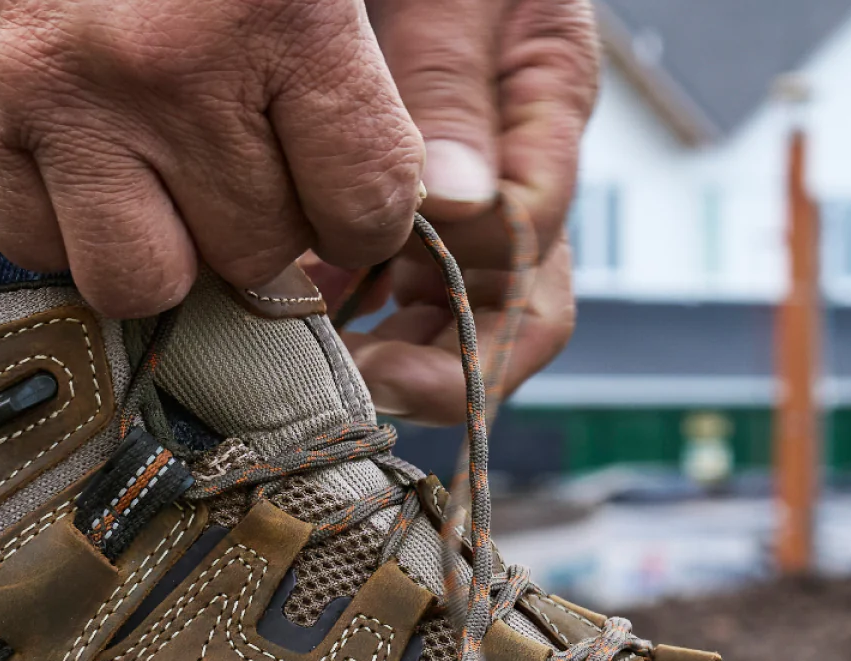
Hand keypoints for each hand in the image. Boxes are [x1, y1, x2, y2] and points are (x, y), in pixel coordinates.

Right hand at [0, 0, 424, 317]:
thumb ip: (347, 63)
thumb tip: (402, 194)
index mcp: (278, 8)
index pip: (362, 202)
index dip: (365, 216)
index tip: (346, 198)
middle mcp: (166, 66)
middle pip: (254, 253)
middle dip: (261, 221)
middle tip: (244, 159)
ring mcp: (58, 100)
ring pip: (141, 281)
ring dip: (164, 249)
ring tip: (164, 175)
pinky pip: (33, 247)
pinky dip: (64, 223)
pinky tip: (83, 156)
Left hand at [319, 0, 596, 421]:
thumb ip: (453, 86)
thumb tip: (455, 204)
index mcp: (547, 111)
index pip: (529, 248)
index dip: (469, 310)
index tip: (384, 329)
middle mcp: (517, 169)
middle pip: (513, 312)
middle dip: (444, 368)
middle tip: (358, 386)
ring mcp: (467, 190)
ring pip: (457, 310)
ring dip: (397, 350)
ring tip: (323, 368)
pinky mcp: (412, 194)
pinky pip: (398, 280)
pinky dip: (356, 309)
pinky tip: (302, 317)